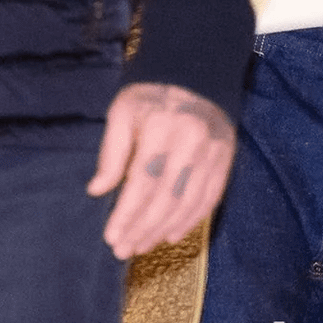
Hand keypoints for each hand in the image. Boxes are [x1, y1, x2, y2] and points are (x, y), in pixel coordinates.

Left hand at [87, 82, 235, 259]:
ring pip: (188, 203)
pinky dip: (191, 220)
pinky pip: (210, 198)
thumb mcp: (123, 111)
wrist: (198, 72)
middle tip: (123, 250)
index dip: (127, 213)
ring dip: (163, 230)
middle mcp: (191, 143)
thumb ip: (111, 151)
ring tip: (141, 246)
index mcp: (162, 128)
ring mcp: (212, 152)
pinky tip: (172, 234)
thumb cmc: (152, 94)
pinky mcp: (225, 158)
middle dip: (142, 229)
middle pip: (166, 198)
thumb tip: (97, 190)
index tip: (111, 237)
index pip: (143, 181)